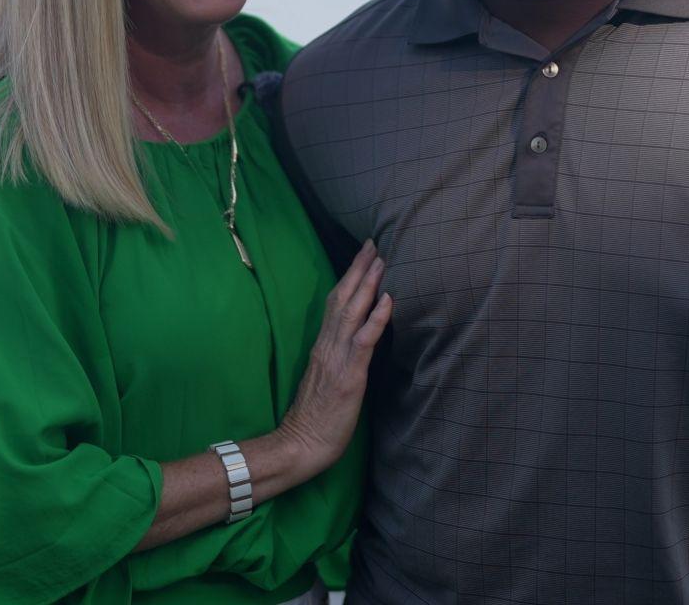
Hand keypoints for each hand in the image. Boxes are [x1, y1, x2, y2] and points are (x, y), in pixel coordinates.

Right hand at [277, 240, 391, 475]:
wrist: (300, 444)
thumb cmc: (314, 418)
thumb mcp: (323, 379)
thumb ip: (334, 357)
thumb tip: (352, 343)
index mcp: (322, 347)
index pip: (335, 303)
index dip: (349, 278)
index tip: (363, 255)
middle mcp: (328, 346)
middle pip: (343, 299)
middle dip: (359, 269)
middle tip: (374, 243)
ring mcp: (338, 359)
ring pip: (353, 312)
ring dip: (369, 284)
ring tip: (383, 260)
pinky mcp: (350, 376)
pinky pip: (364, 341)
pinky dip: (376, 318)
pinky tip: (388, 300)